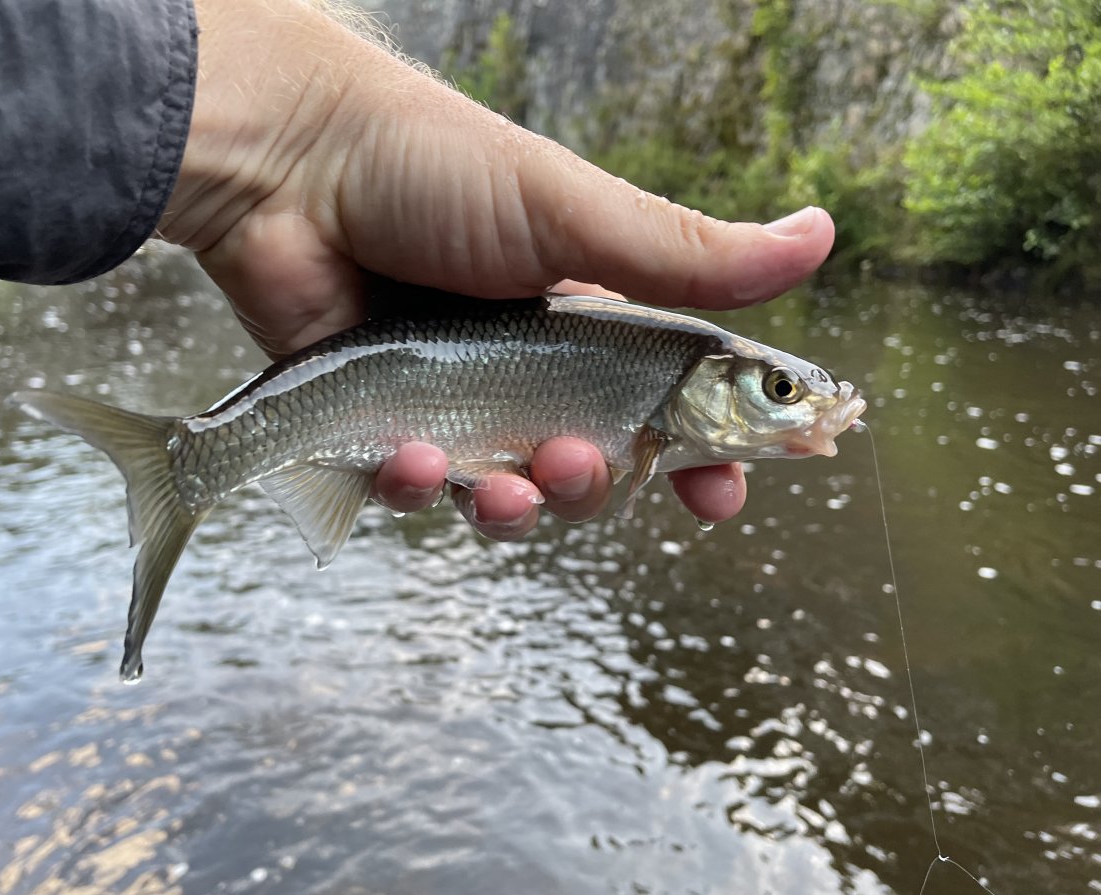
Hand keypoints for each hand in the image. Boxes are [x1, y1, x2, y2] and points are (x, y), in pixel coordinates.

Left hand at [158, 0, 833, 537]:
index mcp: (586, 320)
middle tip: (581, 463)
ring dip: (516, 508)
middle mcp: (525, 370)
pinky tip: (410, 455)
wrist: (290, 166)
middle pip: (590, 472)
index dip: (701, 458)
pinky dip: (419, 488)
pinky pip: (416, 493)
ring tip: (502, 480)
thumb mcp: (574, 215)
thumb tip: (823, 235)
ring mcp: (452, 403)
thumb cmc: (433, 170)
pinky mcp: (379, 427)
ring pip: (507, 499)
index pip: (666, 408)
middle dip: (595, 488)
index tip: (725, 496)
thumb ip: (691, 257)